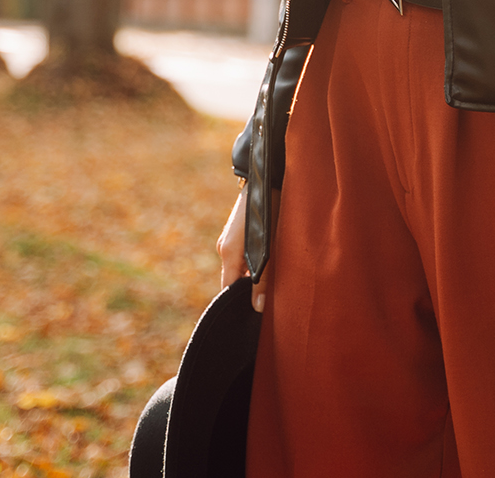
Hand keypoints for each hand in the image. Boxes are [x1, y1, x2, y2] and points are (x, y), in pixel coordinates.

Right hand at [215, 185, 265, 310]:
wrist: (263, 178)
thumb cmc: (269, 211)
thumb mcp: (270, 247)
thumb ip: (264, 278)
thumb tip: (258, 308)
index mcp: (229, 253)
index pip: (227, 290)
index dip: (237, 304)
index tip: (251, 316)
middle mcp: (224, 248)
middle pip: (232, 280)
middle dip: (246, 292)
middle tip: (266, 304)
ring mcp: (228, 240)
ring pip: (238, 267)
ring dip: (251, 277)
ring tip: (270, 286)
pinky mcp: (235, 234)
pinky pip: (240, 256)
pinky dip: (251, 264)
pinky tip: (268, 265)